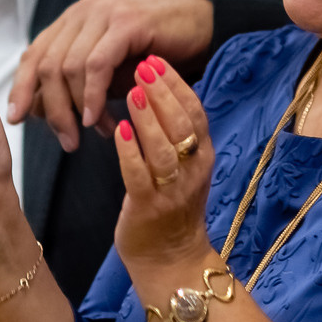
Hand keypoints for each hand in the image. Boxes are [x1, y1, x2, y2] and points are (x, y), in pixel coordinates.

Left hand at [8, 0, 216, 151]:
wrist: (202, 28)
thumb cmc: (155, 56)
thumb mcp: (109, 74)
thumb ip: (77, 88)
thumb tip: (41, 113)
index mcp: (72, 21)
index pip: (34, 55)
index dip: (22, 88)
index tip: (17, 120)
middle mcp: (81, 13)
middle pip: (47, 65)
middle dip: (51, 110)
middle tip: (66, 142)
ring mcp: (102, 14)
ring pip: (68, 68)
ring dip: (74, 108)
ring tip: (86, 135)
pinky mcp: (125, 23)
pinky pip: (96, 65)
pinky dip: (92, 96)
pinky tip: (96, 119)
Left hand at [109, 57, 218, 277]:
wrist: (171, 261)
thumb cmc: (172, 208)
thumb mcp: (184, 166)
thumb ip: (176, 133)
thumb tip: (158, 91)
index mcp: (203, 157)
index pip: (196, 113)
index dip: (178, 85)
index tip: (159, 61)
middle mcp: (193, 172)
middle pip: (183, 125)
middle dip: (163, 92)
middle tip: (143, 65)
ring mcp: (172, 191)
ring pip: (164, 148)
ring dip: (148, 117)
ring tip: (132, 91)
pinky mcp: (149, 208)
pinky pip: (139, 175)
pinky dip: (130, 151)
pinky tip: (119, 130)